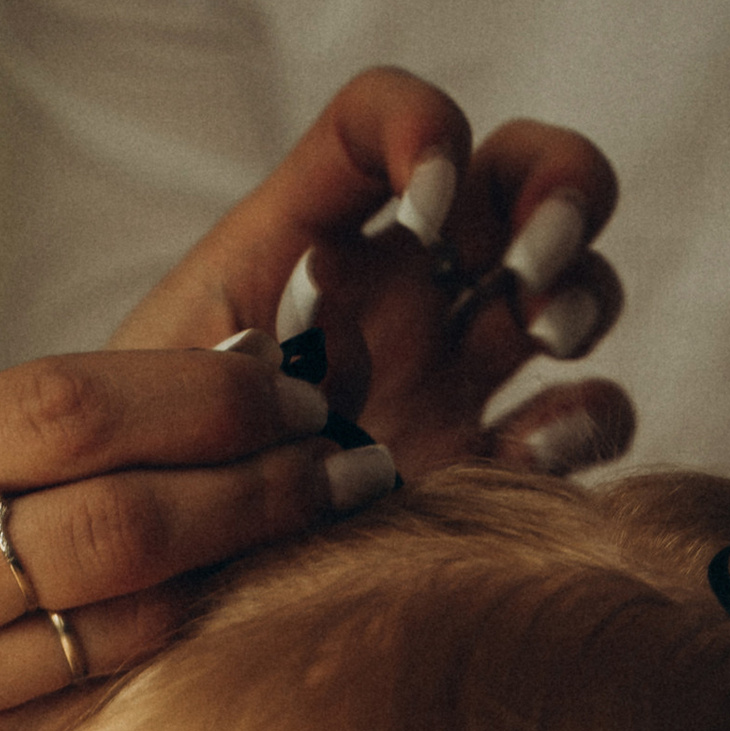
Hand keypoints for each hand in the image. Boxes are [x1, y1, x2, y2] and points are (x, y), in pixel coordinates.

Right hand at [0, 341, 352, 730]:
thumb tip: (221, 379)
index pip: (59, 409)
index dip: (200, 399)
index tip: (284, 395)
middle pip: (110, 521)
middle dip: (250, 486)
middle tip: (336, 465)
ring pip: (128, 632)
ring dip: (243, 581)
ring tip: (310, 541)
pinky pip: (113, 723)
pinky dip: (190, 673)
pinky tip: (241, 640)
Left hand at [113, 65, 633, 483]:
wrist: (159, 604)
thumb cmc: (143, 489)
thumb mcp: (154, 404)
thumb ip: (228, 363)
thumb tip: (311, 354)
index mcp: (314, 244)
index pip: (381, 126)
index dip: (424, 128)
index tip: (426, 202)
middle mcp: (401, 297)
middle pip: (519, 178)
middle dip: (554, 190)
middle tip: (526, 264)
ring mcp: (457, 381)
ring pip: (572, 288)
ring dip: (584, 291)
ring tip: (547, 335)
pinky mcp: (489, 473)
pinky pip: (580, 427)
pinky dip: (586, 424)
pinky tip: (534, 451)